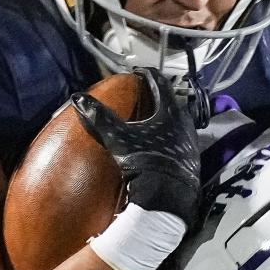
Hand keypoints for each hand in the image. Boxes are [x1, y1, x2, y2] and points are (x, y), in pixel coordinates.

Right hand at [72, 67, 200, 224]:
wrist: (168, 197)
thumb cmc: (146, 163)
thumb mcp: (119, 138)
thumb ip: (99, 117)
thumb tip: (78, 99)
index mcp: (171, 111)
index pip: (161, 83)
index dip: (148, 74)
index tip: (138, 72)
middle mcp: (185, 122)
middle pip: (172, 100)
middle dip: (157, 94)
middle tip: (144, 92)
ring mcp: (190, 141)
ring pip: (178, 119)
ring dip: (164, 114)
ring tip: (150, 116)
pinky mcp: (191, 158)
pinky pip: (179, 137)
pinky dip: (168, 132)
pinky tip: (159, 142)